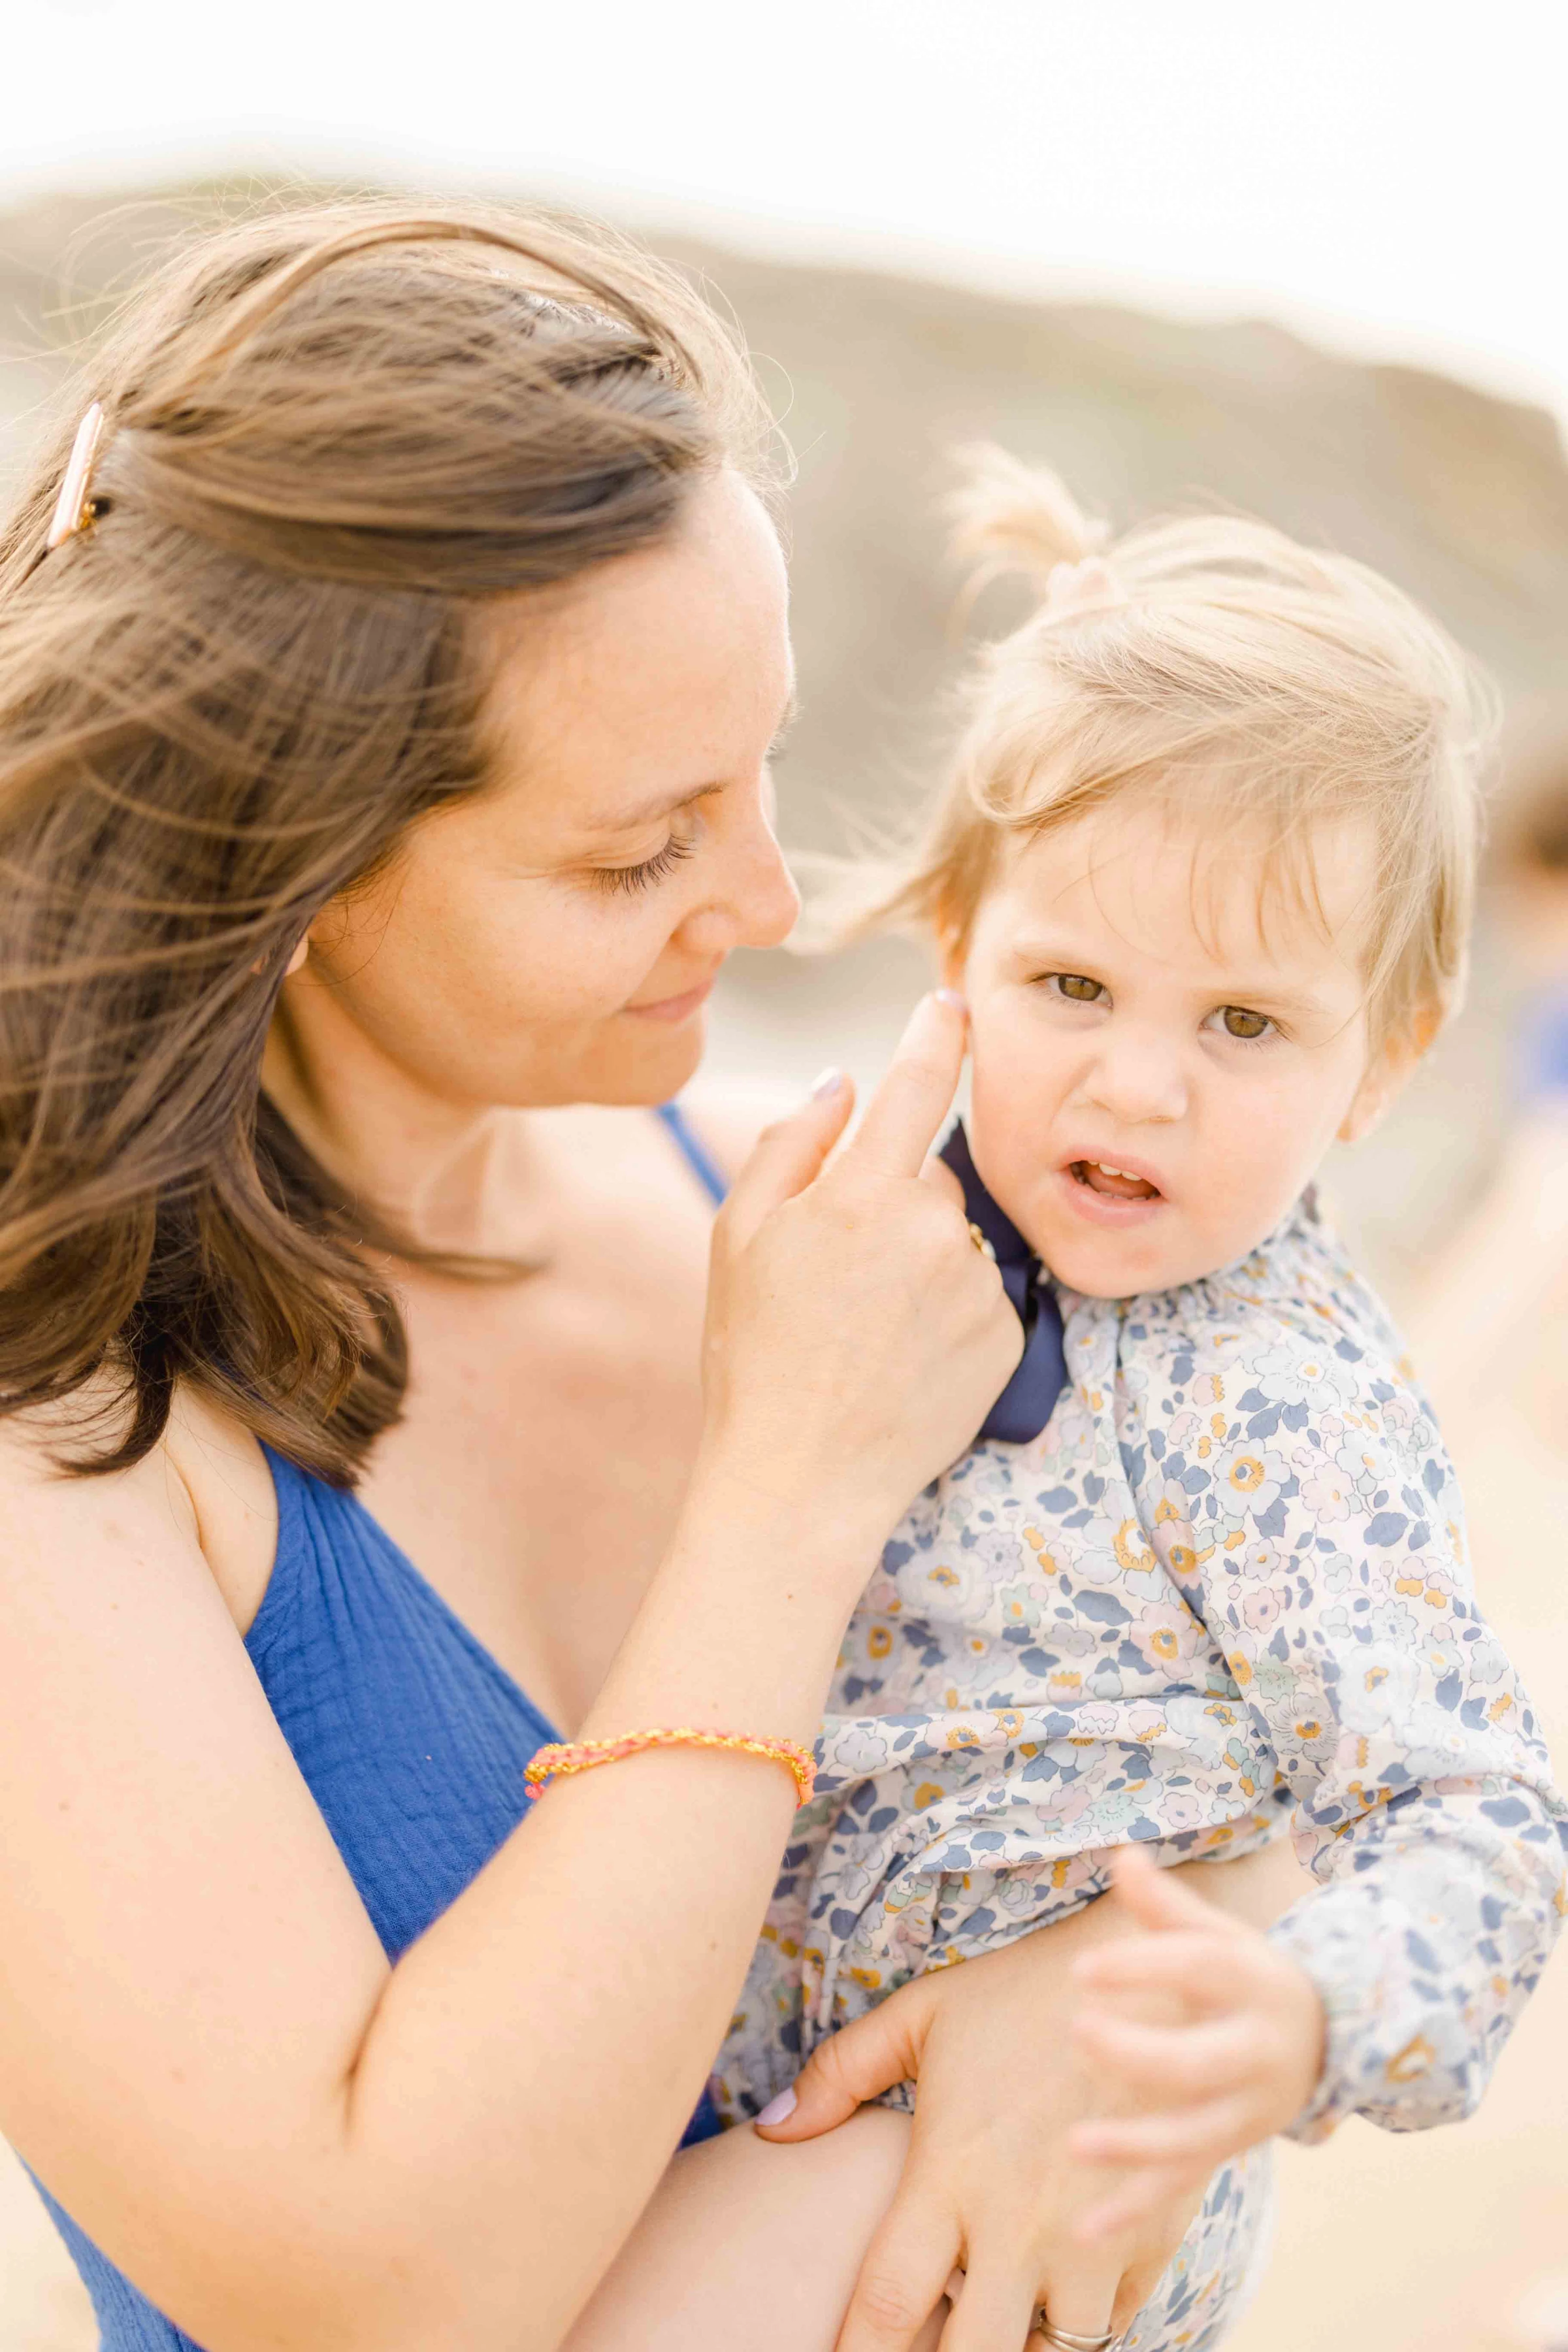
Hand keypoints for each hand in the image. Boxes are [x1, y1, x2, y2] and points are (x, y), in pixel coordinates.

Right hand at [700, 991, 1021, 1565]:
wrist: (803, 1480)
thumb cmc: (754, 1358)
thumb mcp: (738, 1238)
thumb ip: (790, 1144)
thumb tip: (841, 1080)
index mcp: (861, 1195)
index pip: (917, 1082)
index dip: (936, 1033)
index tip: (951, 1001)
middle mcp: (934, 1232)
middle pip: (928, 1178)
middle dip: (891, 1203)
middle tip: (838, 1277)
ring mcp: (976, 1287)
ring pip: (957, 1239)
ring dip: (923, 1262)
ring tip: (868, 1329)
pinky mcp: (1007, 1338)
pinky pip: (980, 1295)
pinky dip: (948, 1313)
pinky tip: (903, 1357)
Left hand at [754, 1914, 1209, 2351]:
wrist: (1155, 1970)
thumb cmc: (1023, 1990)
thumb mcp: (924, 2014)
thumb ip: (842, 2070)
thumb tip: (769, 2127)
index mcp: (951, 2172)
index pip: (888, 2304)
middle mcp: (1018, 2222)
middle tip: (927, 2342)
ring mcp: (1090, 2237)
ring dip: (1017, 2342)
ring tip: (994, 2314)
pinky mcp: (1150, 2236)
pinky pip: (1112, 2322)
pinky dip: (1082, 2320)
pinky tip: (1056, 2290)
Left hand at [1066, 1849, 1325, 2245]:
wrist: (1330, 2042)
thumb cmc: (1252, 1978)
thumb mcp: (1222, 1935)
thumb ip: (1168, 1905)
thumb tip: (1122, 1855)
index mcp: (1253, 1984)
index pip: (1197, 1971)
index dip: (1142, 1967)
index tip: (1082, 1968)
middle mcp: (1256, 2053)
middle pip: (1201, 2063)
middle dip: (1141, 2055)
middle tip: (1079, 2032)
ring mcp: (1245, 2111)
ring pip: (1192, 2137)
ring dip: (1135, 2147)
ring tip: (1075, 2145)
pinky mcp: (1227, 2148)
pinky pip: (1181, 2185)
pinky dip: (1133, 2212)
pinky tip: (1083, 2230)